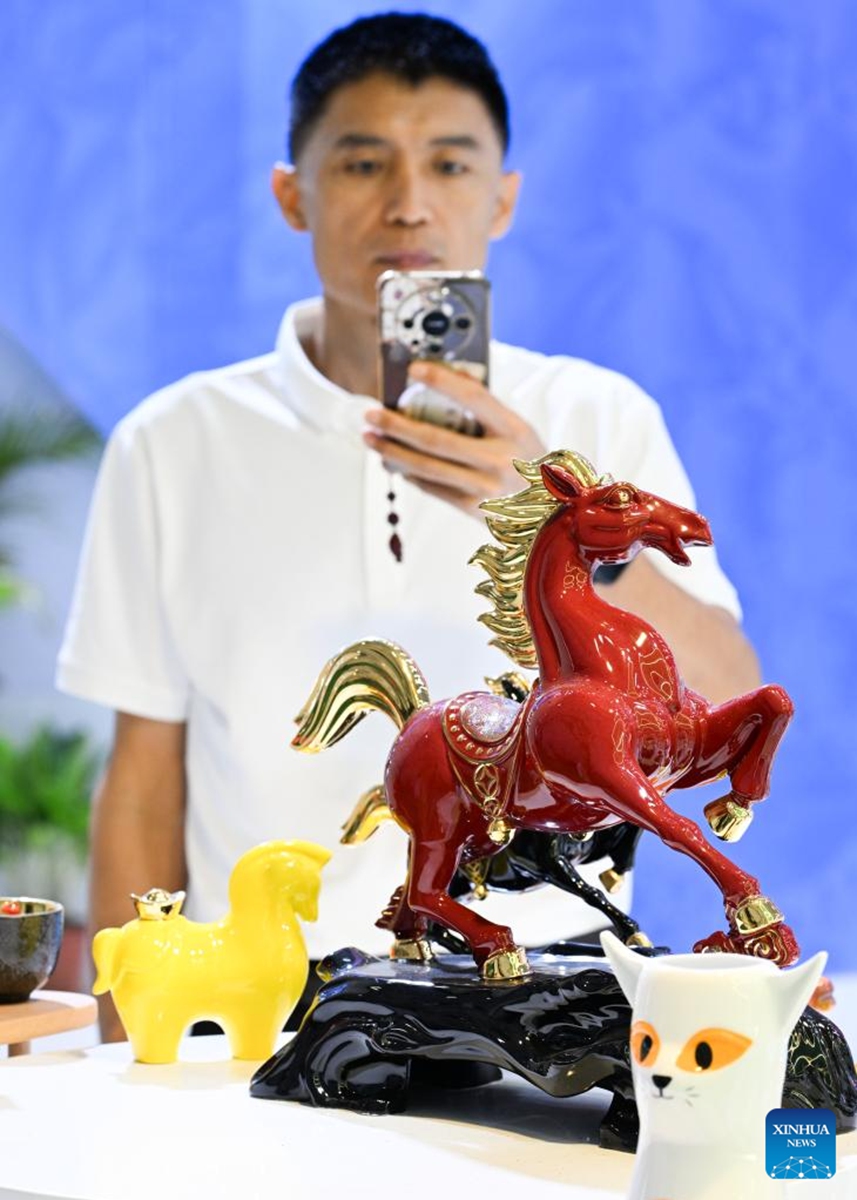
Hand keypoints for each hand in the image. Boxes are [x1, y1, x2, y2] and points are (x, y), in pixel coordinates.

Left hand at [363, 360, 545, 516]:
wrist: (553, 511)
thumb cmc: (531, 462)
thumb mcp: (519, 430)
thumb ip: (486, 410)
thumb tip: (447, 379)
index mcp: (514, 431)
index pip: (473, 398)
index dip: (441, 381)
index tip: (413, 369)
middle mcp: (500, 460)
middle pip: (437, 440)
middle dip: (397, 426)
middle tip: (372, 414)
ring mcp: (486, 488)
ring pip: (428, 468)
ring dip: (393, 452)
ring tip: (371, 438)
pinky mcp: (474, 509)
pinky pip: (433, 488)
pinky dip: (409, 473)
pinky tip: (393, 461)